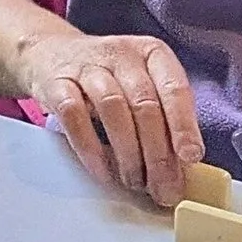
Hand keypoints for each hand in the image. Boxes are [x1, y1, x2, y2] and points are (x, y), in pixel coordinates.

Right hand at [16, 27, 202, 207]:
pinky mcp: (55, 83)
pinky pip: (74, 116)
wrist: (50, 54)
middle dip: (157, 153)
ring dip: (128, 153)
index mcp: (152, 53)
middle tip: (163, 188)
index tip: (191, 157)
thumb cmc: (108, 77)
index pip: (174, 88)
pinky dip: (91, 148)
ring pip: (113, 108)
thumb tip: (181, 166)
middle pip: (145, 104)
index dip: (184, 125)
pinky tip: (102, 172)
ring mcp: (86, 67)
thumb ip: (164, 117)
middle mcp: (121, 55)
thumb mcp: (142, 84)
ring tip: (134, 182)